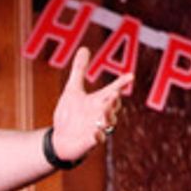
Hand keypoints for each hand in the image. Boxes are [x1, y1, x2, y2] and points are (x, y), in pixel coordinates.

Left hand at [50, 48, 133, 162]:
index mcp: (98, 101)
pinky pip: (97, 139)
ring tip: (104, 110)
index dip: (121, 83)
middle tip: (113, 94)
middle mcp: (100, 114)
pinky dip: (97, 136)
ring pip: (108, 122)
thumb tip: (84, 48)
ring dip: (108, 116)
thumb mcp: (72, 90)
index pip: (113, 90)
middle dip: (114, 101)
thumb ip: (79, 70)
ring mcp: (97, 128)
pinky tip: (94, 133)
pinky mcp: (90, 142)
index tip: (130, 76)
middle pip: (113, 106)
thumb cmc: (69, 115)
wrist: (60, 139)